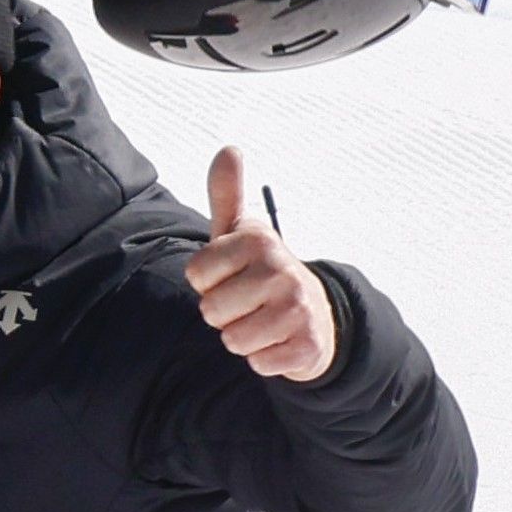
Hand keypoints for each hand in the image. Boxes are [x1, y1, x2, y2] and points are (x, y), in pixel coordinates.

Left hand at [189, 151, 336, 383]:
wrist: (315, 316)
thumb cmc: (262, 271)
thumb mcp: (241, 233)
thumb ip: (227, 194)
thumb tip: (229, 148)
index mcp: (259, 241)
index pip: (196, 274)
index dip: (206, 282)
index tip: (231, 276)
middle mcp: (283, 271)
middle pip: (210, 310)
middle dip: (222, 313)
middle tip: (247, 303)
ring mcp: (299, 309)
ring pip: (232, 340)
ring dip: (240, 338)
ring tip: (261, 321)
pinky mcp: (308, 347)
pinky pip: (257, 363)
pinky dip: (262, 359)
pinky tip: (278, 342)